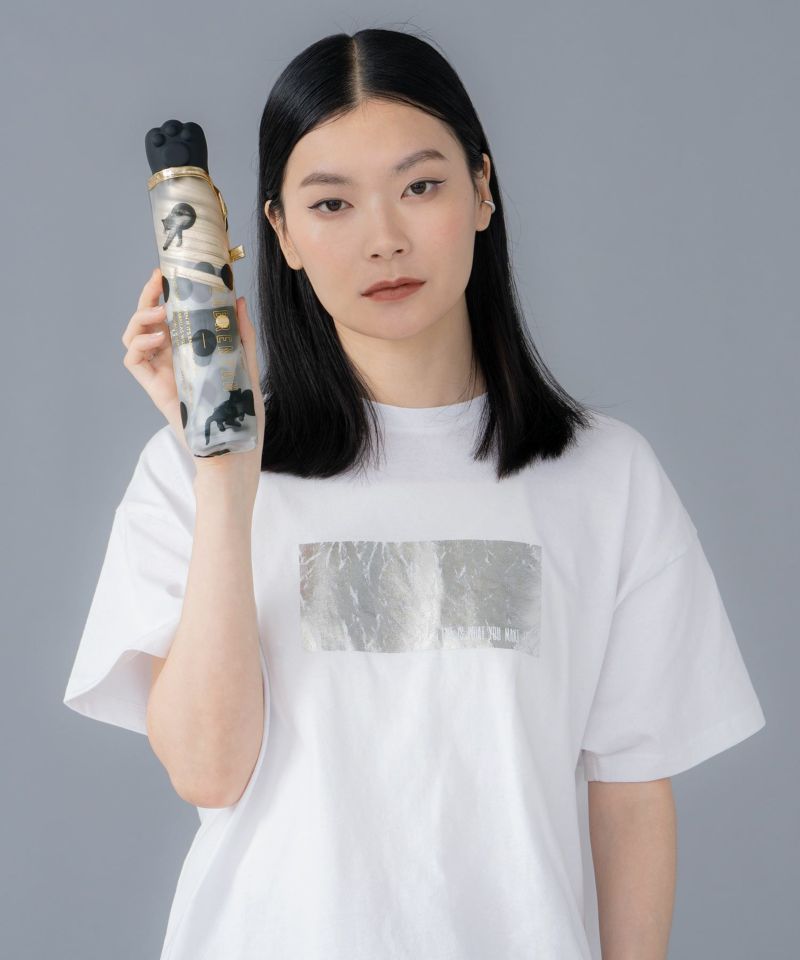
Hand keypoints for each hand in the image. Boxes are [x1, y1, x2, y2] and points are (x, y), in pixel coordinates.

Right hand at [122, 268, 264, 507]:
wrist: (235, 452)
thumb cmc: (242, 417)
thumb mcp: (248, 368)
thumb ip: (241, 336)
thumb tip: (239, 301)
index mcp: (194, 352)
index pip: (173, 316)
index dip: (167, 294)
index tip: (170, 272)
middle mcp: (174, 361)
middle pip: (149, 322)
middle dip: (147, 297)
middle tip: (157, 282)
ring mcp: (162, 375)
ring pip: (134, 338)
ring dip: (140, 319)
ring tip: (159, 314)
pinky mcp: (156, 391)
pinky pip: (133, 361)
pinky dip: (138, 344)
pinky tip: (158, 338)